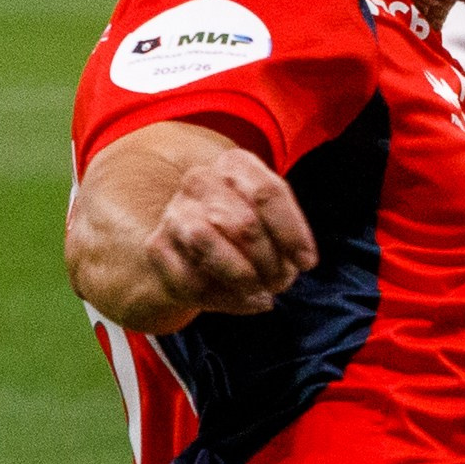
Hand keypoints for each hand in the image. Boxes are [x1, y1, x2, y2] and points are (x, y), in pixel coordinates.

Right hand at [142, 145, 317, 320]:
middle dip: (270, 263)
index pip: (268, 193)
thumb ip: (289, 237)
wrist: (196, 249)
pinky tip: (239, 299)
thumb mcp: (275, 225)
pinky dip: (222, 298)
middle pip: (244, 225)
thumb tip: (295, 264)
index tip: (307, 263)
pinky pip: (190, 279)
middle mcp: (200, 180)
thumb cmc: (248, 233)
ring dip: (242, 278)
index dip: (292, 233)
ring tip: (261, 294)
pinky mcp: (157, 246)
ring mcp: (174, 211)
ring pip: (207, 245)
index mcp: (235, 164)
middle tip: (280, 282)